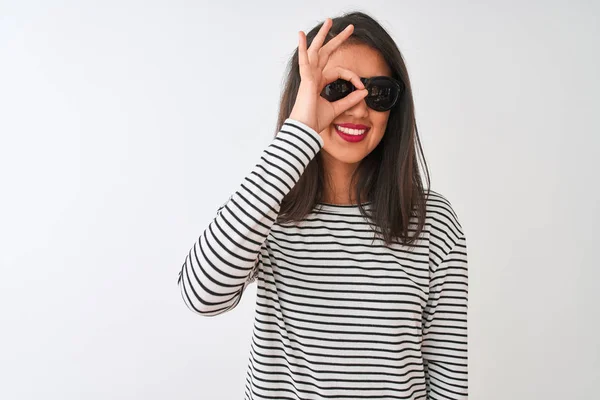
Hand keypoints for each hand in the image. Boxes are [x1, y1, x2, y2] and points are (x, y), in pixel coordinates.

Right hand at [289, 18, 368, 133]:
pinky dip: (303, 48)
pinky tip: (302, 35)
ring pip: (316, 51)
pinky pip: (304, 61)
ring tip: (330, 22)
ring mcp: (308, 77)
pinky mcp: (306, 80)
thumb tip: (363, 93)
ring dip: (323, 36)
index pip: (338, 72)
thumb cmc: (314, 122)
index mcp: (318, 83)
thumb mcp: (336, 109)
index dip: (352, 77)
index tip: (361, 87)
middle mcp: (313, 77)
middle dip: (337, 40)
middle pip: (325, 53)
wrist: (305, 130)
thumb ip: (349, 100)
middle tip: (350, 29)